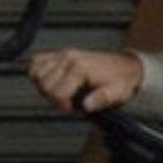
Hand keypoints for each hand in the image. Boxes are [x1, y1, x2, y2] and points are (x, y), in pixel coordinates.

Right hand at [28, 46, 144, 115]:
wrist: (125, 67)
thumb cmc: (120, 81)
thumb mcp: (116, 94)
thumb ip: (101, 99)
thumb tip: (87, 105)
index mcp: (80, 68)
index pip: (57, 92)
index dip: (62, 106)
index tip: (71, 109)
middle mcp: (69, 58)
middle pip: (44, 83)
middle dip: (52, 98)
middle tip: (66, 102)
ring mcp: (63, 54)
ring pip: (36, 72)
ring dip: (43, 86)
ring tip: (59, 93)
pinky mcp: (61, 54)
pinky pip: (37, 61)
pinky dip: (37, 72)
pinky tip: (50, 82)